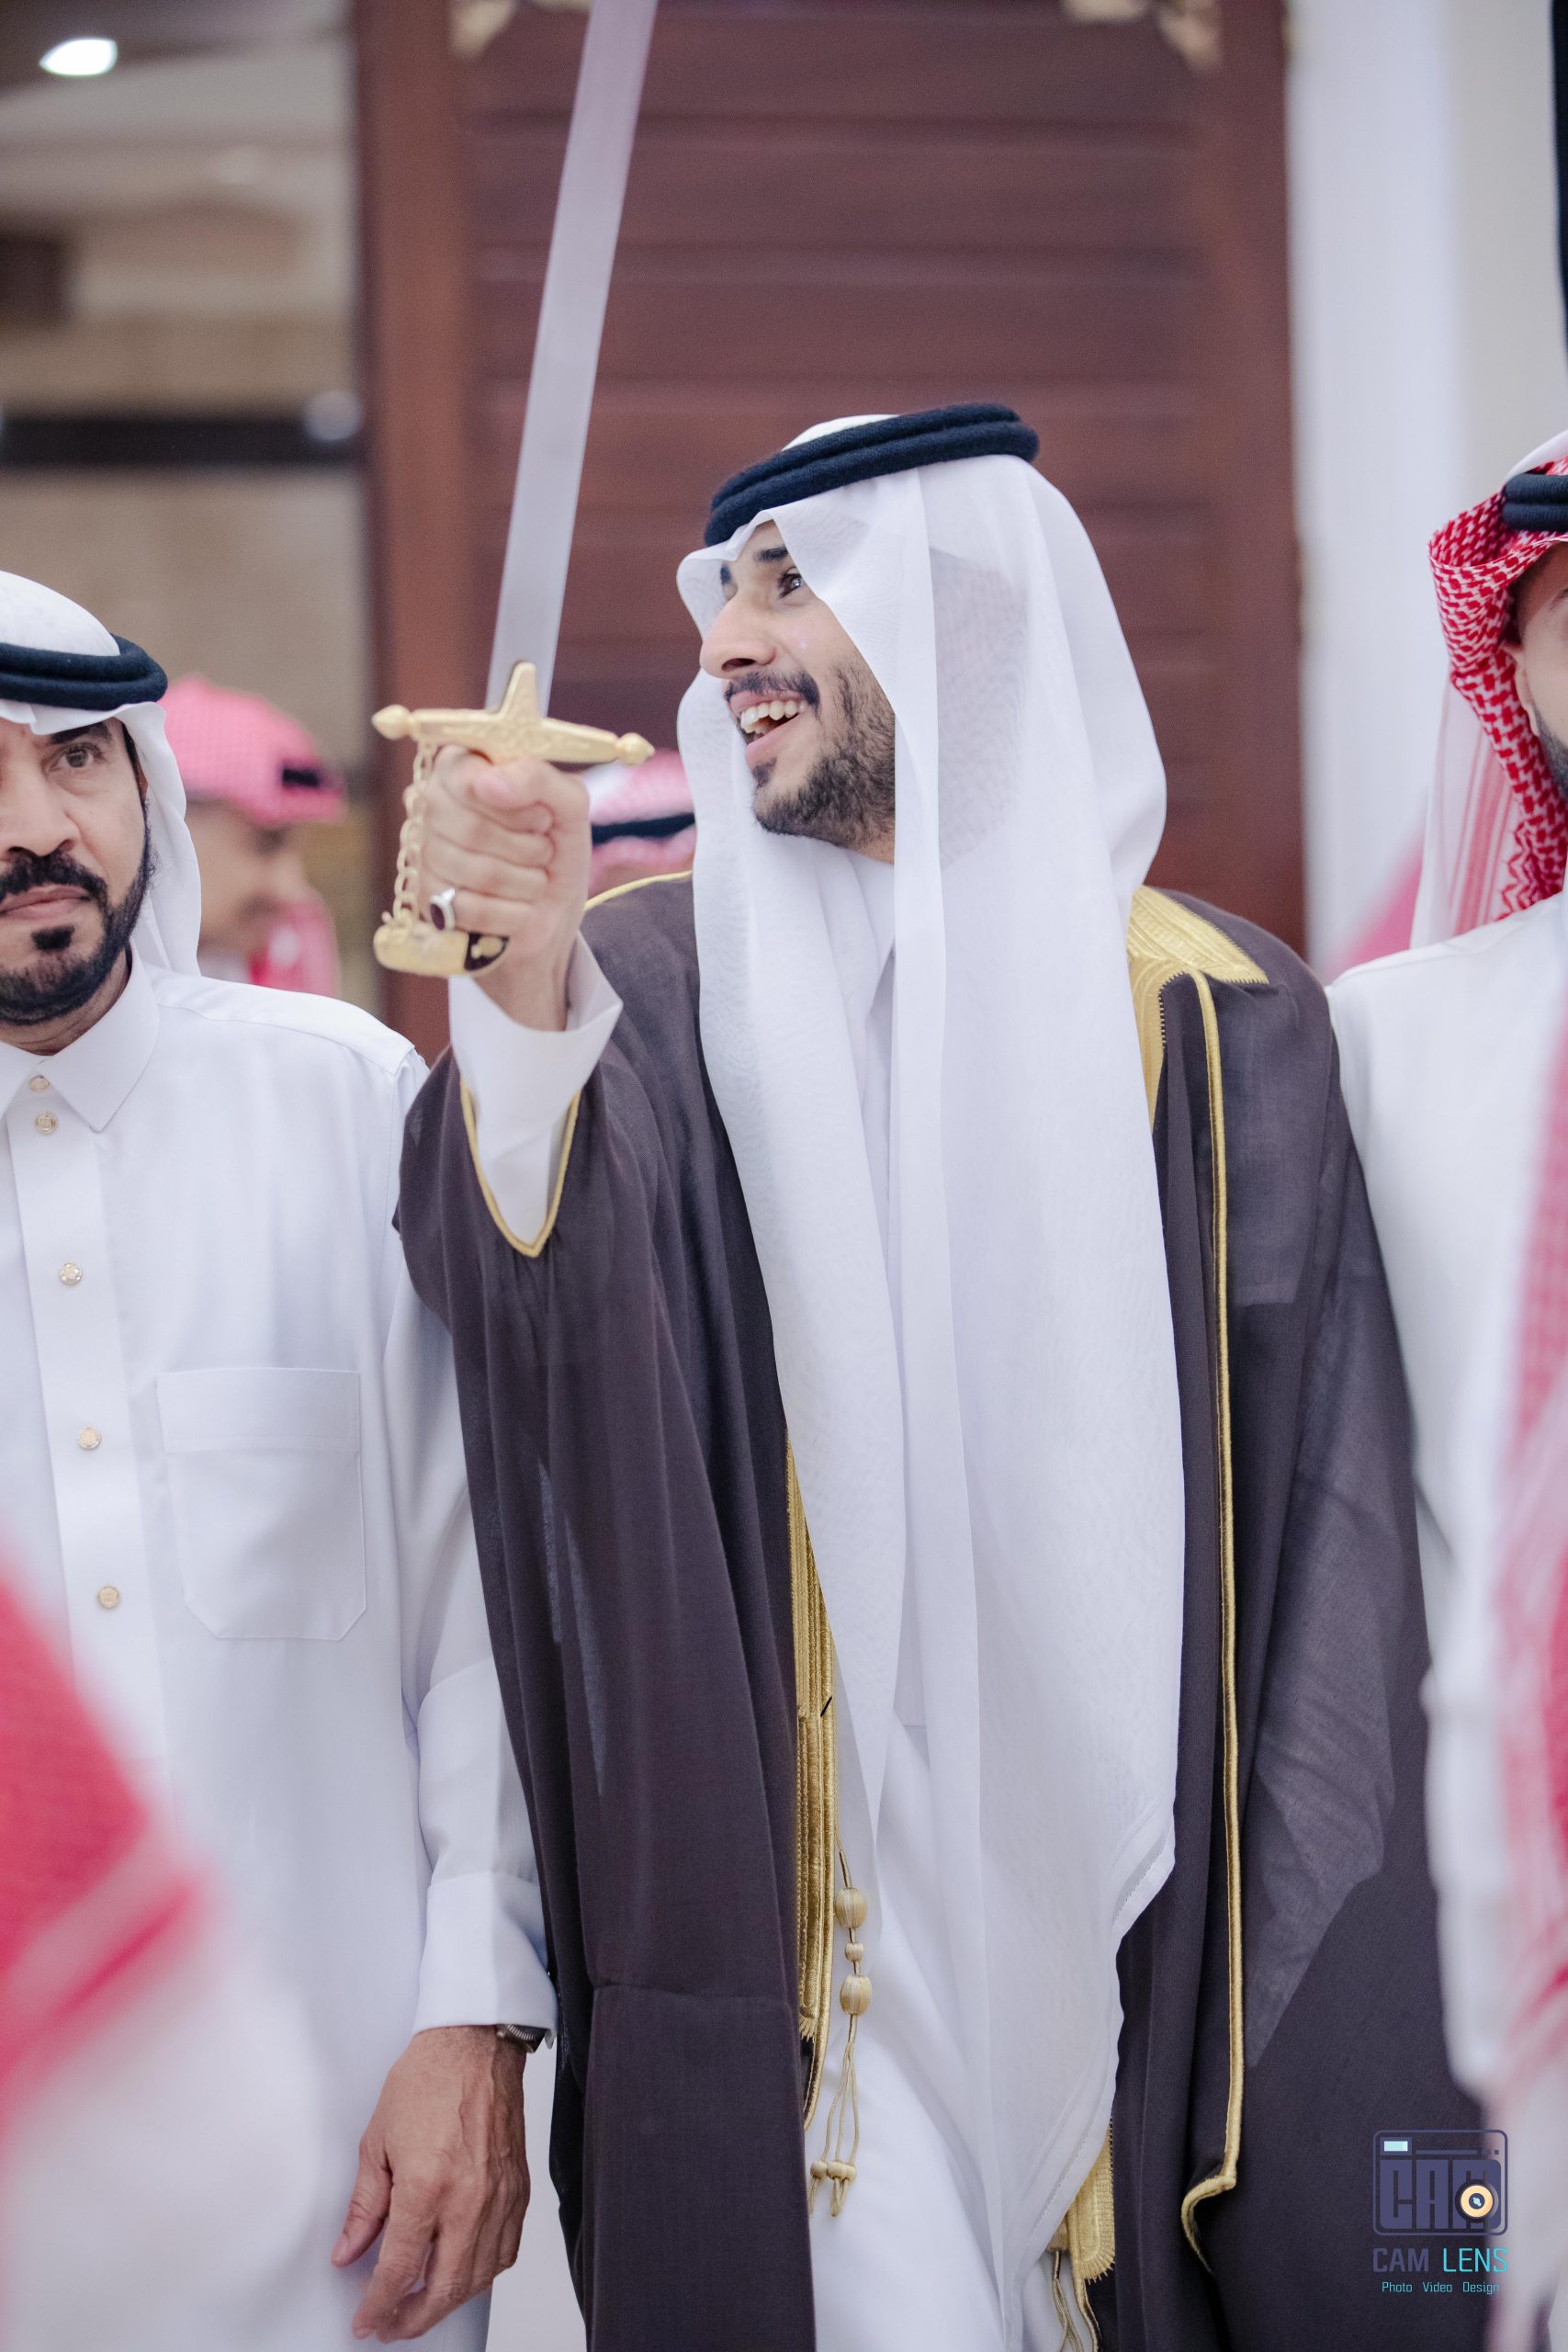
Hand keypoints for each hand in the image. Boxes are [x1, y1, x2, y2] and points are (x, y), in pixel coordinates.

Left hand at [333, 2025, 529, 2341]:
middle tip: (391, 2324)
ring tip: (422, 2304)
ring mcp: (499, 2197)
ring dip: (447, 2301)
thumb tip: (349, 2250)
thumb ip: (364, 2206)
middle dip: (412, 2319)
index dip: (378, 2306)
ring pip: (478, 2278)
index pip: (398, 2271)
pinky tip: (463, 2272)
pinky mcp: (518, 2190)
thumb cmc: (429, 2079)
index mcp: (427, 2187)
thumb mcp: (377, 2141)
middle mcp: (468, 2200)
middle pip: (443, 2289)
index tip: (366, 2320)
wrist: (476, 2044)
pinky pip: (506, 2251)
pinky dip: (483, 2273)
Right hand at [418, 744, 591, 1029]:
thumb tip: (489, 783)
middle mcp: (430, 803)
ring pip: (477, 872)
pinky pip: (472, 909)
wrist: (551, 911)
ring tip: (535, 879)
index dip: (518, 806)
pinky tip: (521, 907)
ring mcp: (423, 852)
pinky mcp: (427, 899)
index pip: (470, 778)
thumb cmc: (556, 847)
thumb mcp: (569, 806)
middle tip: (543, 851)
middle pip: (473, 828)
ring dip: (526, 882)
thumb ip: (539, 778)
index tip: (543, 819)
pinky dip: (514, 913)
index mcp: (461, 766)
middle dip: (528, 848)